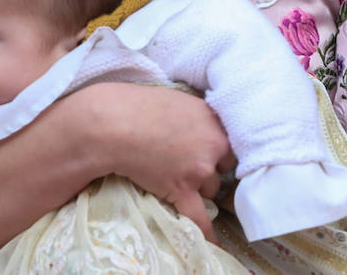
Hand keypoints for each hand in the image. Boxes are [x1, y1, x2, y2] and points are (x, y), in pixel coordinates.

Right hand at [75, 83, 235, 242]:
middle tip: (188, 163)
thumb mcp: (181, 102)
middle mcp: (214, 145)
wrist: (117, 123)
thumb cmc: (142, 106)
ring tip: (173, 177)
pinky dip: (206, 233)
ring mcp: (200, 169)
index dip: (218, 151)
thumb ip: (200, 117)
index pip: (230, 143)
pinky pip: (199, 217)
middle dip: (209, 169)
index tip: (212, 155)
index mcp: (215, 120)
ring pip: (211, 189)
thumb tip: (202, 127)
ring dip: (198, 188)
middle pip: (222, 168)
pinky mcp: (183, 189)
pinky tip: (213, 245)